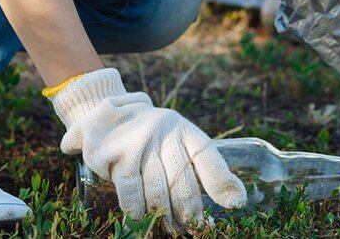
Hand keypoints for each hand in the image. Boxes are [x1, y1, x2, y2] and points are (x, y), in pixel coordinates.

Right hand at [51, 68, 245, 231]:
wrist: (104, 113)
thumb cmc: (150, 137)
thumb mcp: (175, 139)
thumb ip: (199, 164)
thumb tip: (236, 198)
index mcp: (182, 129)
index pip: (206, 154)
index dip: (221, 180)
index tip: (235, 203)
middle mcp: (163, 131)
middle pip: (182, 180)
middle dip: (190, 212)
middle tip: (195, 229)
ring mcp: (139, 142)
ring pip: (157, 191)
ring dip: (165, 217)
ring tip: (171, 230)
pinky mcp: (116, 154)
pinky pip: (131, 192)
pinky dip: (138, 210)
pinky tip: (142, 217)